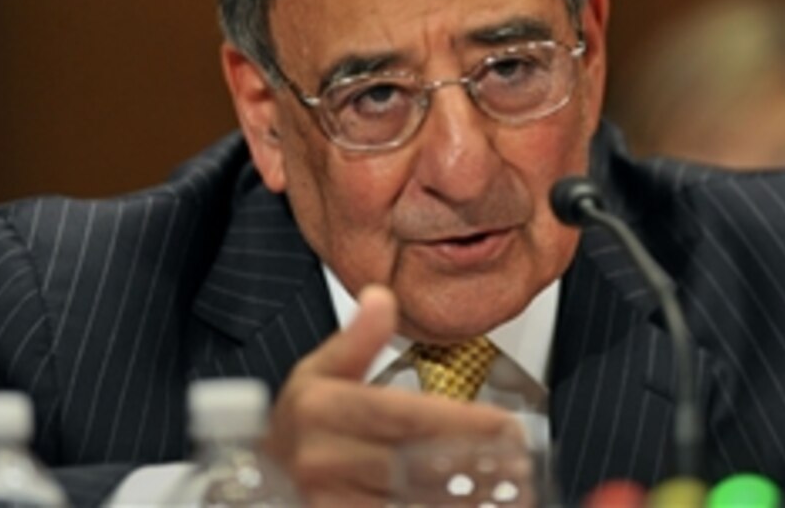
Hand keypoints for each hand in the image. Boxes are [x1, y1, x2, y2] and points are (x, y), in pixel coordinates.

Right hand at [264, 284, 518, 507]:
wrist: (265, 477)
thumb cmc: (301, 424)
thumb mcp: (320, 371)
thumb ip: (357, 338)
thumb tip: (381, 296)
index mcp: (319, 408)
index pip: (403, 415)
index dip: (460, 420)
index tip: (505, 424)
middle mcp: (320, 458)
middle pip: (412, 463)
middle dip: (472, 463)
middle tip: (518, 461)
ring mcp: (325, 500)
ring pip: (408, 501)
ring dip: (460, 500)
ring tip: (507, 492)